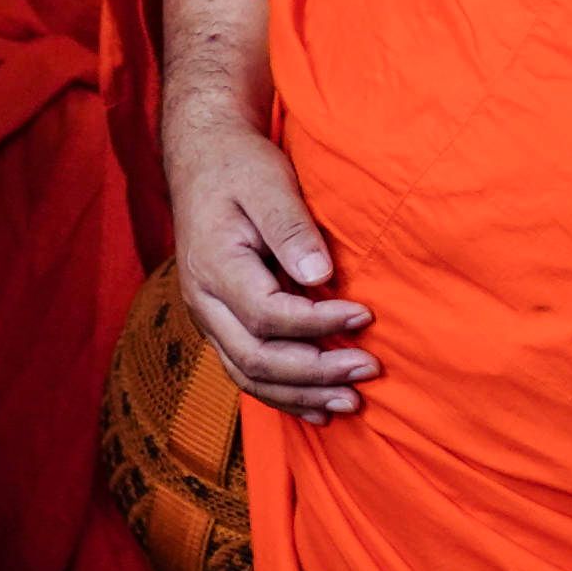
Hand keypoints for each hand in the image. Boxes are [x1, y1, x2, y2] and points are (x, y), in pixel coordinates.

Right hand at [175, 120, 373, 419]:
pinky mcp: (221, 324)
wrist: (203, 162)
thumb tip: (320, 276)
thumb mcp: (267, 182)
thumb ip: (291, 228)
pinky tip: (319, 408)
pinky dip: (283, 395)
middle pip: (255, 358)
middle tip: (368, 369)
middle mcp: (203, 302)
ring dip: (301, 395)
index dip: (317, 323)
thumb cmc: (240, 167)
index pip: (266, 314)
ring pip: (248, 376)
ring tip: (351, 403)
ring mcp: (208, 318)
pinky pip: (246, 372)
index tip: (365, 315)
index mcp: (213, 266)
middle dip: (314, 373)